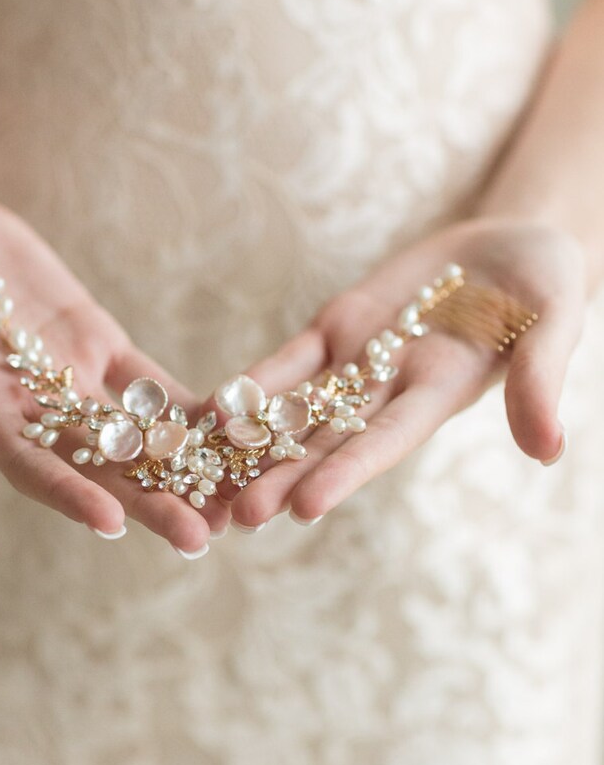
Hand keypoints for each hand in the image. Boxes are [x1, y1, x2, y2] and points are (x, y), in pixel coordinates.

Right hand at [0, 197, 227, 551]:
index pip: (33, 467)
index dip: (70, 496)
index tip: (114, 524)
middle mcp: (37, 411)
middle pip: (102, 468)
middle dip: (152, 502)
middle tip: (203, 538)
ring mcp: (74, 380)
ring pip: (137, 437)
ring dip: (187, 471)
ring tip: (237, 503)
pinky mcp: (101, 346)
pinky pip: (152, 384)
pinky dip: (192, 409)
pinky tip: (237, 430)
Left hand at [226, 218, 587, 528]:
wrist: (511, 247)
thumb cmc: (545, 283)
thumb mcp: (554, 322)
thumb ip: (539, 380)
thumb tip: (549, 450)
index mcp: (440, 395)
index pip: (386, 442)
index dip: (347, 474)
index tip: (305, 510)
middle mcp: (392, 391)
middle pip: (330, 440)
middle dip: (286, 477)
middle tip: (238, 517)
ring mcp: (360, 361)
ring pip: (301, 410)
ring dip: (257, 444)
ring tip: (209, 478)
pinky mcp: (338, 329)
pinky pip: (291, 360)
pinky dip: (255, 383)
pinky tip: (213, 408)